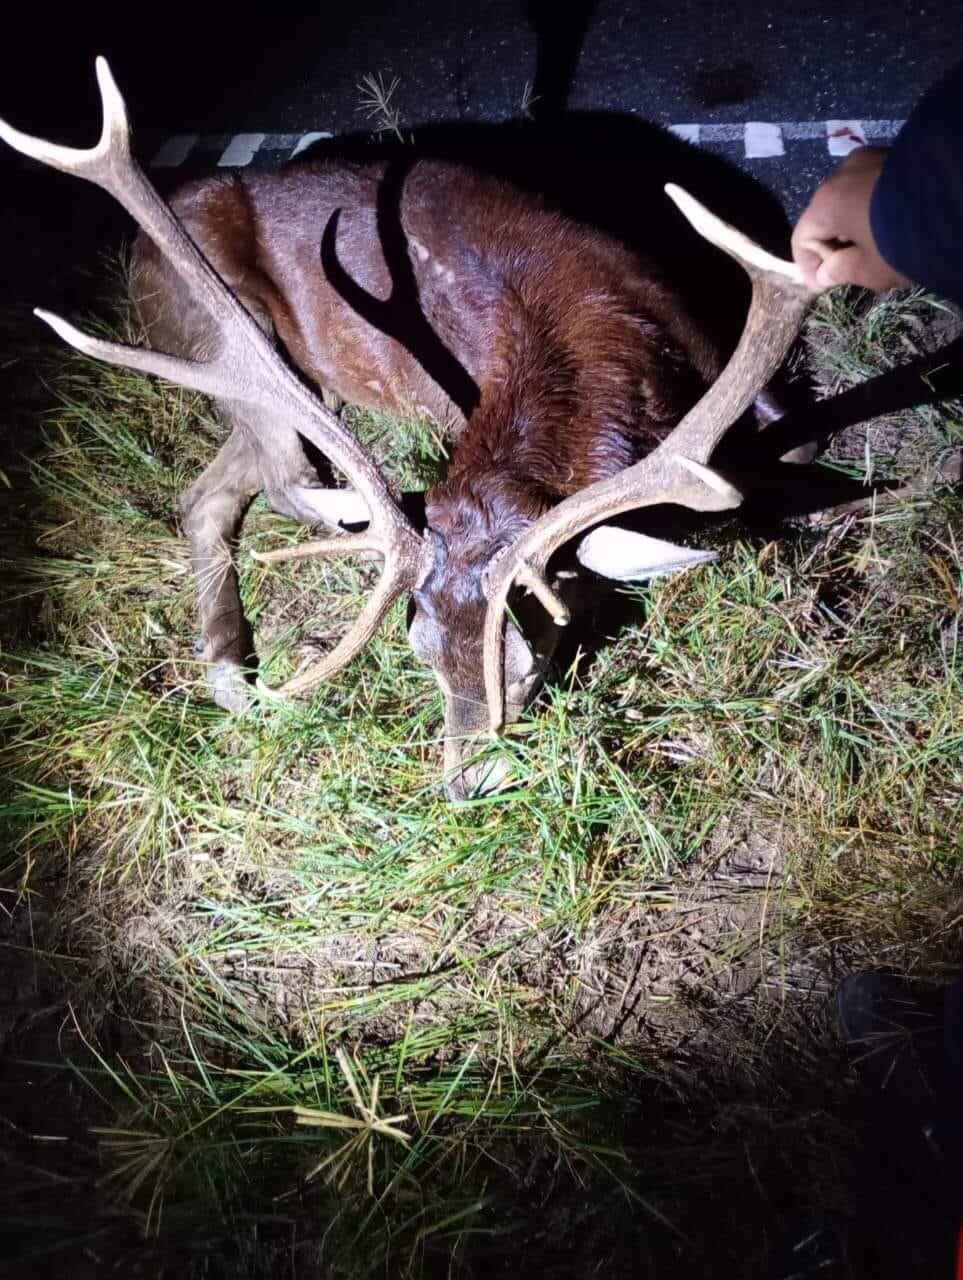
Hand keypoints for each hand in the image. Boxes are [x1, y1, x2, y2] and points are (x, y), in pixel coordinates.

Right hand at [791, 147, 909, 292]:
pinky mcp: (896, 153)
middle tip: (849, 267)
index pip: (802, 237)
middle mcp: (842, 173)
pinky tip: (892, 222)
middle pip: (825, 214)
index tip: (822, 286)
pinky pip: (873, 184)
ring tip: (874, 245)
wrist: (955, 198)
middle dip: (834, 243)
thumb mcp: (868, 269)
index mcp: (826, 202)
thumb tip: (825, 275)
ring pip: (851, 197)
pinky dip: (874, 206)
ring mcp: (870, 157)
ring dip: (855, 223)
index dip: (808, 267)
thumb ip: (840, 272)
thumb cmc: (900, 241)